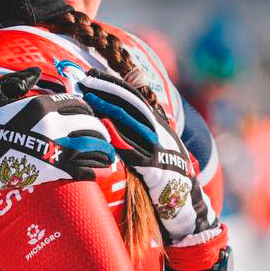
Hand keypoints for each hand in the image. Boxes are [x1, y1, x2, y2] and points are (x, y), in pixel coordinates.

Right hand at [0, 67, 115, 198]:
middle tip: (100, 138)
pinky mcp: (50, 173)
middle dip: (98, 131)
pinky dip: (91, 171)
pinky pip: (80, 171)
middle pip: (90, 125)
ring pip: (91, 148)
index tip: (87, 117)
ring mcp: (53, 149)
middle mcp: (52, 125)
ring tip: (106, 158)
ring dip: (101, 152)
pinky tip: (94, 173)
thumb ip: (17, 81)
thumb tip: (37, 72)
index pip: (77, 103)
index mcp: (40, 104)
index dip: (85, 111)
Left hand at [74, 68, 219, 245]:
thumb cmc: (166, 167)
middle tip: (84, 80)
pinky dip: (118, 135)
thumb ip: (143, 121)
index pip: (133, 95)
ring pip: (129, 121)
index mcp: (158, 121)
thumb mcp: (159, 139)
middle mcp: (157, 129)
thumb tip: (127, 101)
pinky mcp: (151, 165)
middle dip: (106, 90)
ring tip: (87, 97)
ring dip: (106, 107)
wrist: (185, 195)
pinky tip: (104, 125)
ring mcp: (155, 146)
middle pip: (129, 103)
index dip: (112, 83)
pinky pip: (132, 148)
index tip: (92, 75)